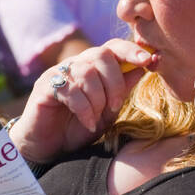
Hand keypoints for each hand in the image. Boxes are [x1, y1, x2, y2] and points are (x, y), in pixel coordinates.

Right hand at [10, 39, 154, 163]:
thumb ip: (124, 88)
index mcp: (93, 67)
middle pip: (102, 54)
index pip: (113, 47)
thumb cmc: (79, 127)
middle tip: (115, 106)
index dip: (132, 50)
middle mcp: (75, 65)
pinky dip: (84, 108)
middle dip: (115, 82)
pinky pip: (70, 89)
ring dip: (98, 98)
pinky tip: (86, 122)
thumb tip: (147, 66)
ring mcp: (59, 74)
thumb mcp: (109, 110)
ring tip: (96, 117)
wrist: (49, 148)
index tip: (149, 60)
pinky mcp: (44, 87)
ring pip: (87, 72)